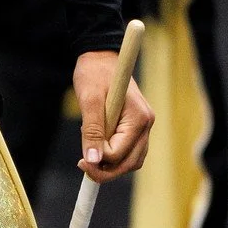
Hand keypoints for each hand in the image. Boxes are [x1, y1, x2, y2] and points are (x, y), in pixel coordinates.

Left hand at [73, 50, 153, 179]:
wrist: (99, 56)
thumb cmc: (94, 73)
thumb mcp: (90, 100)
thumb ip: (92, 130)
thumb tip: (93, 160)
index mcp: (139, 118)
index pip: (120, 154)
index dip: (100, 161)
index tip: (80, 160)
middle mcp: (146, 124)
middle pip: (130, 163)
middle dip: (107, 171)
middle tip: (83, 166)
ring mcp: (143, 126)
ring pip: (131, 160)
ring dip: (111, 165)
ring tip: (88, 156)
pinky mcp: (135, 127)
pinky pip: (128, 151)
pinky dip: (113, 156)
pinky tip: (96, 147)